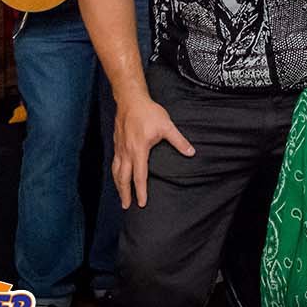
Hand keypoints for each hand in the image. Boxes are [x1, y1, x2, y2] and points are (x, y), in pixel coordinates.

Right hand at [112, 92, 194, 208]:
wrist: (130, 99)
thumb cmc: (149, 112)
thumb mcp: (167, 126)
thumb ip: (179, 141)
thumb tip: (191, 152)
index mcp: (139, 150)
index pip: (139, 176)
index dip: (141, 191)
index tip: (142, 203)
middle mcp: (126, 152)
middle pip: (123, 178)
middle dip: (124, 193)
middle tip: (126, 206)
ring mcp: (120, 148)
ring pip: (116, 171)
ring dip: (118, 185)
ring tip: (121, 196)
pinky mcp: (116, 143)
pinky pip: (114, 162)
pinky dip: (115, 173)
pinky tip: (118, 176)